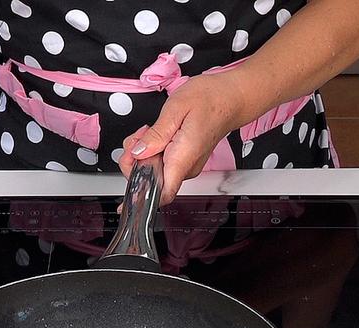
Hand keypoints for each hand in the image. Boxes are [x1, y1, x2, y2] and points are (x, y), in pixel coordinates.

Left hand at [117, 72, 248, 203]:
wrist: (230, 98)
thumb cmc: (210, 100)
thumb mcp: (176, 108)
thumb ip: (156, 134)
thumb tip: (138, 152)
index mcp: (183, 157)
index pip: (163, 193)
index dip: (142, 198)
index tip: (128, 197)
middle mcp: (186, 167)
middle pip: (152, 182)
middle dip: (134, 163)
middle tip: (136, 140)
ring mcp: (186, 166)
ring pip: (155, 172)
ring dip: (143, 154)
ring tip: (147, 132)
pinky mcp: (184, 161)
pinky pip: (162, 164)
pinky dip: (152, 152)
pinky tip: (154, 136)